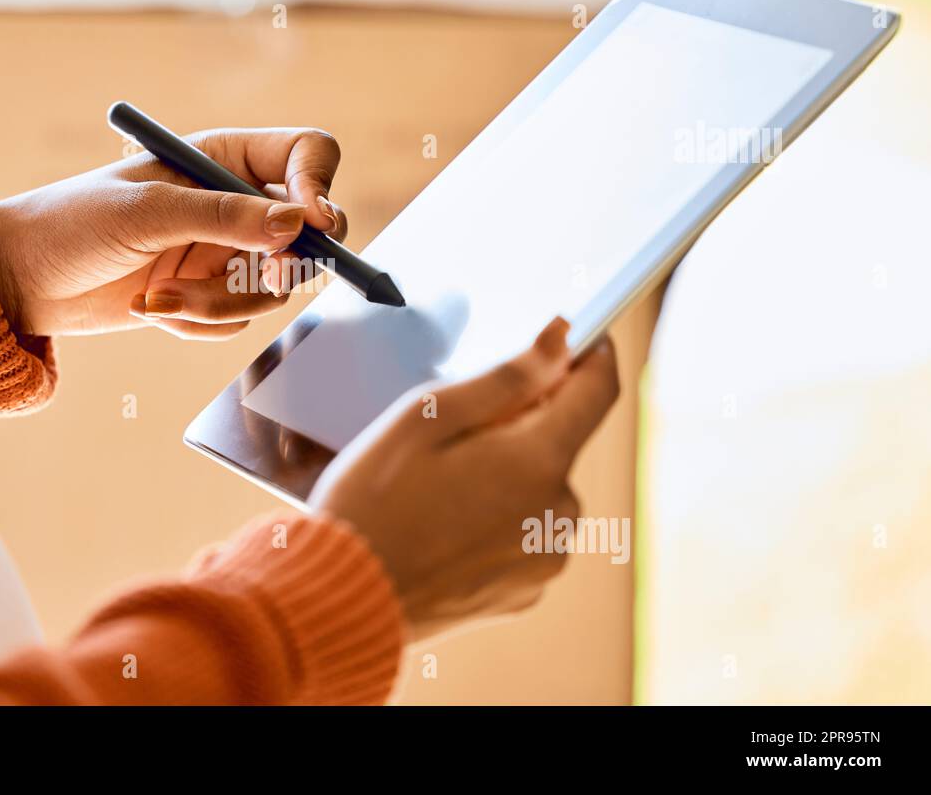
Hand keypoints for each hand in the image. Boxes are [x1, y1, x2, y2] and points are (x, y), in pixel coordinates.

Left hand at [0, 129, 347, 338]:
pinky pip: (237, 320)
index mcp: (221, 158)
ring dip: (217, 303)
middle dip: (283, 262)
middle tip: (262, 275)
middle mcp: (231, 204)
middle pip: (305, 232)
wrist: (22, 282)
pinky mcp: (206, 297)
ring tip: (161, 300)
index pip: (304, 155)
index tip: (311, 223)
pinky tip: (150, 308)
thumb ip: (223, 216)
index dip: (318, 186)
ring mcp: (221, 253)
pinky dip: (198, 323)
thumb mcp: (148, 211)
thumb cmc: (73, 223)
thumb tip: (295, 226)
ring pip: (270, 287)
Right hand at [310, 318, 619, 641]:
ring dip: (506, 477)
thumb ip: (504, 378)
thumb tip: (561, 339)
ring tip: (437, 492)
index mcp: (538, 462)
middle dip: (519, 427)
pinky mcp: (524, 592)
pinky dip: (496, 523)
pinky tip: (443, 528)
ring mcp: (545, 559)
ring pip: (539, 490)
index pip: (597, 391)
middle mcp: (558, 514)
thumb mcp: (424, 418)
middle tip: (450, 436)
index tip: (574, 338)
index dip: (589, 355)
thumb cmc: (372, 502)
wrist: (342, 600)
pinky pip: (525, 536)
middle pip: (559, 443)